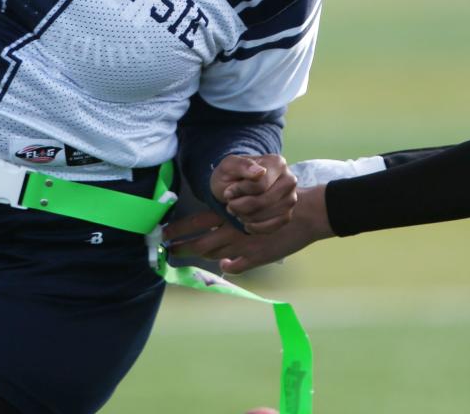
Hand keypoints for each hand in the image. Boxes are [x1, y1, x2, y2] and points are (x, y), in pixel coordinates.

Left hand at [164, 185, 332, 272]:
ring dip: (200, 255)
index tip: (163, 234)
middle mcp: (233, 230)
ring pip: (215, 254)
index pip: (196, 223)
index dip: (178, 231)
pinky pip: (236, 266)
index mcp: (230, 214)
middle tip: (168, 250)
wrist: (305, 214)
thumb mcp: (252, 203)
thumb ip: (232, 212)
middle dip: (181, 248)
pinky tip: (225, 265)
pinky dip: (229, 265)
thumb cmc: (278, 203)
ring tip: (187, 254)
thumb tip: (217, 219)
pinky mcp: (257, 257)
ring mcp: (244, 246)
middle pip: (200, 244)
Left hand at [210, 153, 296, 234]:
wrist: (235, 185)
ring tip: (237, 210)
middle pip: (262, 201)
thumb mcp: (229, 165)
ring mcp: (290, 198)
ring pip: (265, 215)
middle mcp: (289, 180)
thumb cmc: (231, 174)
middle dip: (240, 206)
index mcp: (277, 162)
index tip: (228, 192)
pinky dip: (254, 227)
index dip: (239, 192)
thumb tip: (260, 172)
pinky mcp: (287, 215)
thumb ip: (242, 165)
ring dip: (245, 217)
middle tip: (230, 204)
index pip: (259, 184)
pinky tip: (245, 221)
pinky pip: (271, 227)